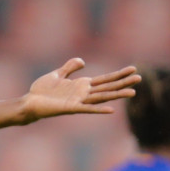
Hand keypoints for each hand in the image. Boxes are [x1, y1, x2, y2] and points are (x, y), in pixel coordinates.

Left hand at [22, 59, 140, 121]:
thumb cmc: (41, 91)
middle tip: (140, 78)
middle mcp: (83, 94)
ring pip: (102, 97)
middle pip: (108, 87)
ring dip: (117, 95)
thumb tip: (82, 61)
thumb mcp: (57, 74)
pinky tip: (111, 110)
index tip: (133, 69)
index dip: (119, 74)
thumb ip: (70, 68)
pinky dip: (99, 109)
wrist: (29, 103)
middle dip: (123, 82)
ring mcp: (78, 101)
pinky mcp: (71, 108)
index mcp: (82, 85)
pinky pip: (87, 109)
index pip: (105, 79)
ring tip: (133, 93)